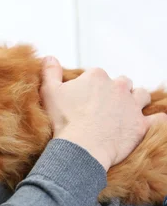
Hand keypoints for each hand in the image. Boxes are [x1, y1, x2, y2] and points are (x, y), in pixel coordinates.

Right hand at [40, 56, 166, 170]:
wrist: (82, 147)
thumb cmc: (65, 120)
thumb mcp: (49, 92)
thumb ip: (50, 72)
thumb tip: (49, 58)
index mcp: (96, 77)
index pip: (97, 74)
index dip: (90, 85)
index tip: (84, 96)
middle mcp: (117, 87)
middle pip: (122, 82)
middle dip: (116, 90)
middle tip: (104, 104)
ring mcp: (132, 106)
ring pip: (141, 95)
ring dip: (136, 100)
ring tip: (126, 110)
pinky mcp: (141, 125)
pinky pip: (157, 118)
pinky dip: (155, 119)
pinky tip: (150, 121)